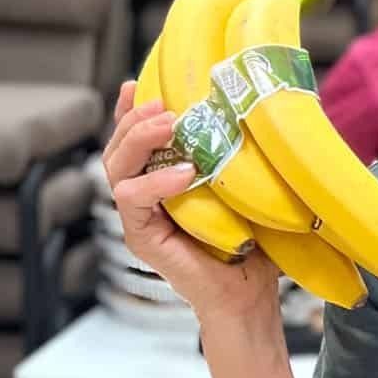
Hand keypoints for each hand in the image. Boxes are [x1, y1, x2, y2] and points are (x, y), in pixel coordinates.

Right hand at [102, 81, 279, 323]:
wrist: (248, 295)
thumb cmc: (252, 243)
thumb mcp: (245, 188)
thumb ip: (238, 156)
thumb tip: (260, 111)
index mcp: (162, 181)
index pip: (135, 140)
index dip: (131, 110)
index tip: (140, 81)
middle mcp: (144, 197)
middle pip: (119, 148)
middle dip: (135, 119)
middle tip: (162, 102)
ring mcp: (139, 218)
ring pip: (116, 169)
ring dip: (139, 141)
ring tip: (169, 124)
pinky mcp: (141, 238)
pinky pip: (132, 200)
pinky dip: (154, 182)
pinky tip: (183, 172)